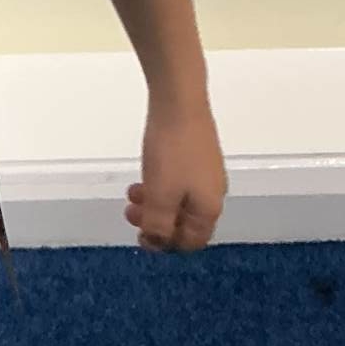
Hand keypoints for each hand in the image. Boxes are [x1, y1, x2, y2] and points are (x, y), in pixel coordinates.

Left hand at [125, 96, 227, 253]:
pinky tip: (145, 174)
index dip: (166, 245)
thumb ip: (159, 223)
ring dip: (155, 202)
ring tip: (132, 193)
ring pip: (180, 199)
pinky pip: (179, 180)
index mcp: (209, 208)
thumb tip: (158, 242)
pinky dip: (161, 185)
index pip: (192, 242)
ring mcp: (207, 171)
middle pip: (186, 221)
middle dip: (157, 222)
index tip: (141, 237)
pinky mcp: (197, 152)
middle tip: (130, 213)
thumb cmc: (170, 151)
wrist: (180, 100)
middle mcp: (214, 193)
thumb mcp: (161, 193)